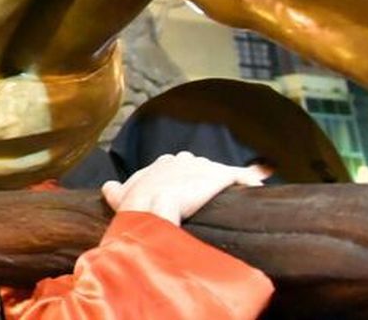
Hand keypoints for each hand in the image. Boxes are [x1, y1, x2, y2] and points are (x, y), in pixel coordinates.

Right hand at [101, 152, 268, 225]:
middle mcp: (182, 159)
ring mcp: (201, 167)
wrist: (149, 208)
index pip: (175, 164)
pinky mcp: (219, 176)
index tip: (185, 186)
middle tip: (206, 193)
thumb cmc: (135, 204)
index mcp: (161, 163)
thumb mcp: (120, 197)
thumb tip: (107, 186)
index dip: (181, 176)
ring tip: (240, 192)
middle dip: (203, 177)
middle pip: (199, 165)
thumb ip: (115, 191)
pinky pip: (241, 175)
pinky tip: (260, 186)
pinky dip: (252, 178)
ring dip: (227, 181)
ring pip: (220, 172)